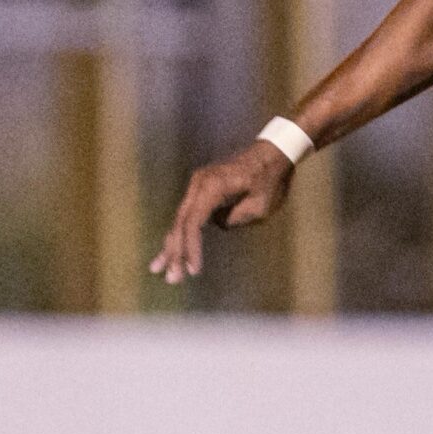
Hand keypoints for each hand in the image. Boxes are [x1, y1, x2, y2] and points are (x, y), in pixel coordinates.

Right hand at [149, 139, 296, 284]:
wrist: (272, 154)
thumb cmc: (270, 179)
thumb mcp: (260, 205)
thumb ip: (235, 219)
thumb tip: (218, 224)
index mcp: (211, 187)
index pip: (193, 223)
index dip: (191, 249)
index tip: (194, 270)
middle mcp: (198, 185)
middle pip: (181, 224)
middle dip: (176, 253)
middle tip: (173, 279)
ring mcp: (197, 187)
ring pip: (180, 221)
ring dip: (173, 246)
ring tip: (160, 271)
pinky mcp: (201, 192)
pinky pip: (188, 216)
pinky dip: (181, 234)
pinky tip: (169, 252)